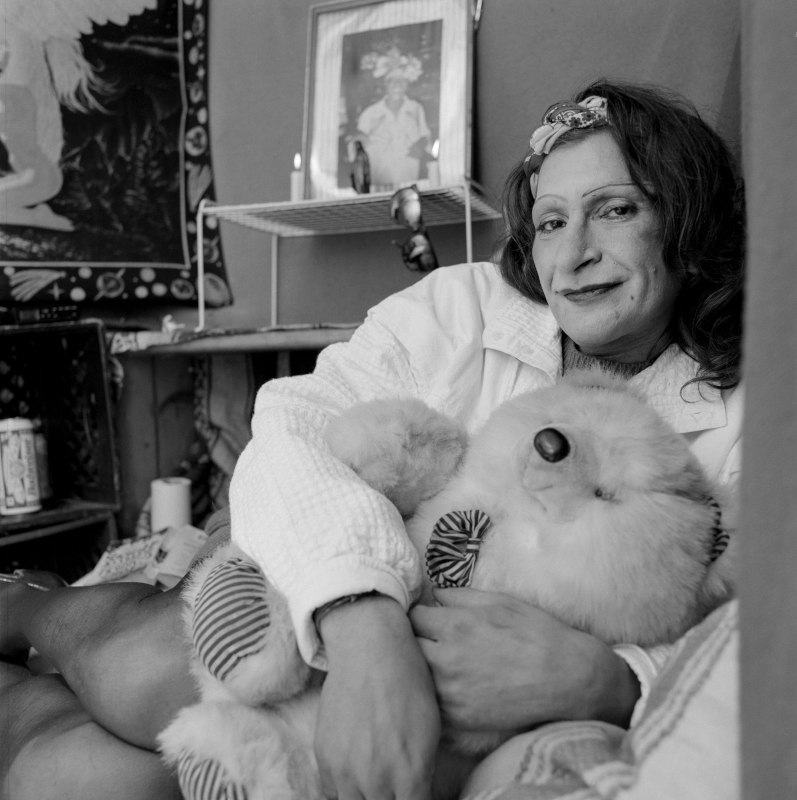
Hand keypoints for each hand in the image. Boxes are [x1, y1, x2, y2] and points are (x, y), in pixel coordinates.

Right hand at [316, 595, 440, 799]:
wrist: (371, 649)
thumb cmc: (409, 682)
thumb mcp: (430, 729)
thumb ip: (422, 773)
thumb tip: (417, 793)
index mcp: (410, 776)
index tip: (415, 794)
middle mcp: (376, 780)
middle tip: (396, 786)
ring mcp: (345, 770)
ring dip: (366, 797)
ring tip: (375, 781)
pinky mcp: (324, 757)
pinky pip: (332, 790)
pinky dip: (344, 787)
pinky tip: (356, 770)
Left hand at [410, 588, 639, 733]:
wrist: (568, 680)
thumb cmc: (537, 634)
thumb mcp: (500, 602)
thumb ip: (461, 596)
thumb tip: (435, 594)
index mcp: (455, 626)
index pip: (413, 617)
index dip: (420, 616)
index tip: (428, 620)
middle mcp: (446, 659)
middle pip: (406, 647)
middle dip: (413, 640)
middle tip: (427, 641)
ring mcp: (450, 693)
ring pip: (414, 677)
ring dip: (419, 668)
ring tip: (436, 664)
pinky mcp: (459, 718)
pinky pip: (429, 703)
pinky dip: (431, 694)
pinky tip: (447, 687)